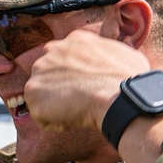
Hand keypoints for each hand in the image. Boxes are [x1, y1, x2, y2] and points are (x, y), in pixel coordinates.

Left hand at [25, 30, 150, 130]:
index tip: (83, 86)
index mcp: (74, 40)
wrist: (119, 96)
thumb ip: (105, 53)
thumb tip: (111, 60)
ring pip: (43, 95)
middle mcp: (52, 51)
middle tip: (78, 101)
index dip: (72, 75)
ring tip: (78, 111)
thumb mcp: (122, 53)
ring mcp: (39, 72)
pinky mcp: (33, 93)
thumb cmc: (129, 79)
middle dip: (59, 88)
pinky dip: (54, 122)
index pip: (64, 57)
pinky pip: (41, 115)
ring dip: (56, 105)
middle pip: (48, 75)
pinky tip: (72, 120)